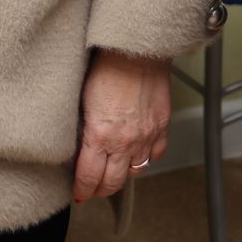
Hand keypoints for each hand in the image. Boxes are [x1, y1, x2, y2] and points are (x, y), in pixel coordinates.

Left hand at [72, 50, 170, 204]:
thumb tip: (78, 149)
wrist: (135, 49)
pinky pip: (156, 155)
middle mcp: (125, 142)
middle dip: (100, 190)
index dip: (82, 189)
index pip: (89, 177)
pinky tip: (136, 154)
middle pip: (113, 182)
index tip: (78, 191)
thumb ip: (82, 129)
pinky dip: (145, 158)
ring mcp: (146, 136)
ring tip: (113, 171)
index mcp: (100, 136)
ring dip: (123, 174)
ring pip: (136, 172)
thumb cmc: (105, 67)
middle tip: (92, 189)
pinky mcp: (162, 127)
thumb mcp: (82, 101)